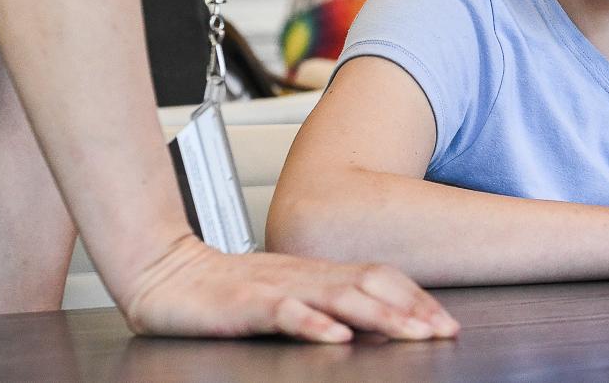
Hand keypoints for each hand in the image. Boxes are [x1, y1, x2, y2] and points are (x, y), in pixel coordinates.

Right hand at [119, 233, 459, 342]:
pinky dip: (313, 324)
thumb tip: (370, 326)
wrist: (163, 272)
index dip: (414, 296)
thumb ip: (323, 303)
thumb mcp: (283, 294)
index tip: (445, 321)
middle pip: (367, 283)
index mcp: (314, 272)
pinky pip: (284, 312)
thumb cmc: (223, 291)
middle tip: (443, 331)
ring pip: (336, 296)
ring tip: (409, 332)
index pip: (377, 276)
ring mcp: (275, 287)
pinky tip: (335, 337)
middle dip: (410, 308)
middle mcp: (302, 274)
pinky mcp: (244, 303)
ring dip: (377, 315)